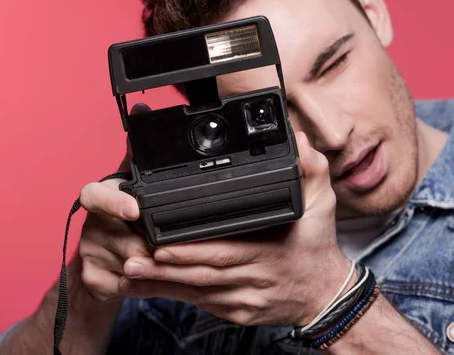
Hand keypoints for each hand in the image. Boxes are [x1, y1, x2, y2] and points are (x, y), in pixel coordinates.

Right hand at [76, 103, 153, 301]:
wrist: (103, 268)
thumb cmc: (120, 221)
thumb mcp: (130, 184)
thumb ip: (137, 154)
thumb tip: (142, 108)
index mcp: (99, 199)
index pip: (94, 195)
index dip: (114, 202)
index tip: (134, 211)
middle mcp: (90, 225)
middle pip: (124, 235)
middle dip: (148, 244)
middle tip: (165, 246)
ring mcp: (88, 253)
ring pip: (130, 262)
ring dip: (152, 264)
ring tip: (164, 261)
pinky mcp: (93, 279)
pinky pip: (126, 284)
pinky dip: (143, 282)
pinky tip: (150, 279)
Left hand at [120, 132, 351, 326]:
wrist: (324, 294)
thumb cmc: (317, 247)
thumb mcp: (323, 205)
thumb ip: (311, 170)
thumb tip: (299, 141)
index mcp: (271, 252)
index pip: (227, 250)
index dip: (192, 250)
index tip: (162, 243)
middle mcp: (255, 279)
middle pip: (203, 274)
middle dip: (166, 268)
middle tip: (132, 258)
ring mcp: (245, 299)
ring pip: (198, 292)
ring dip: (162, 283)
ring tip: (129, 273)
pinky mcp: (237, 312)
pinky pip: (201, 304)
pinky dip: (174, 295)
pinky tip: (148, 288)